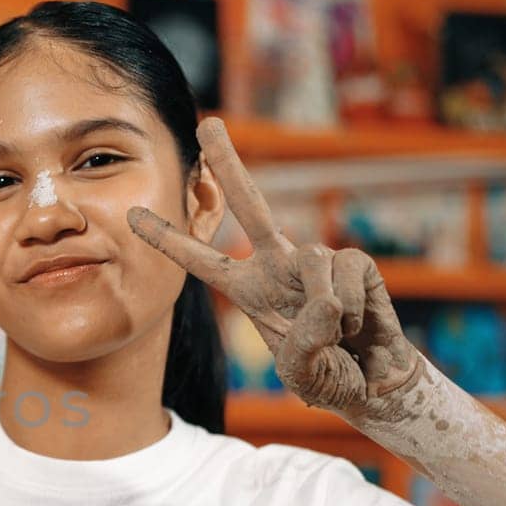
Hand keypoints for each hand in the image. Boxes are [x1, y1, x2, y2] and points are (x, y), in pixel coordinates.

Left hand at [127, 117, 420, 413]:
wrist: (372, 382)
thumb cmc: (328, 376)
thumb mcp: (302, 370)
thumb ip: (305, 344)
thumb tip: (324, 300)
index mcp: (247, 290)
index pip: (200, 260)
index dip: (168, 239)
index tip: (132, 215)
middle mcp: (277, 266)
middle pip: (250, 205)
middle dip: (230, 163)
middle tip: (208, 123)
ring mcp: (315, 262)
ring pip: (312, 259)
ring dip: (327, 309)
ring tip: (336, 336)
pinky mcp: (352, 264)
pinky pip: (346, 274)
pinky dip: (353, 309)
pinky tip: (357, 326)